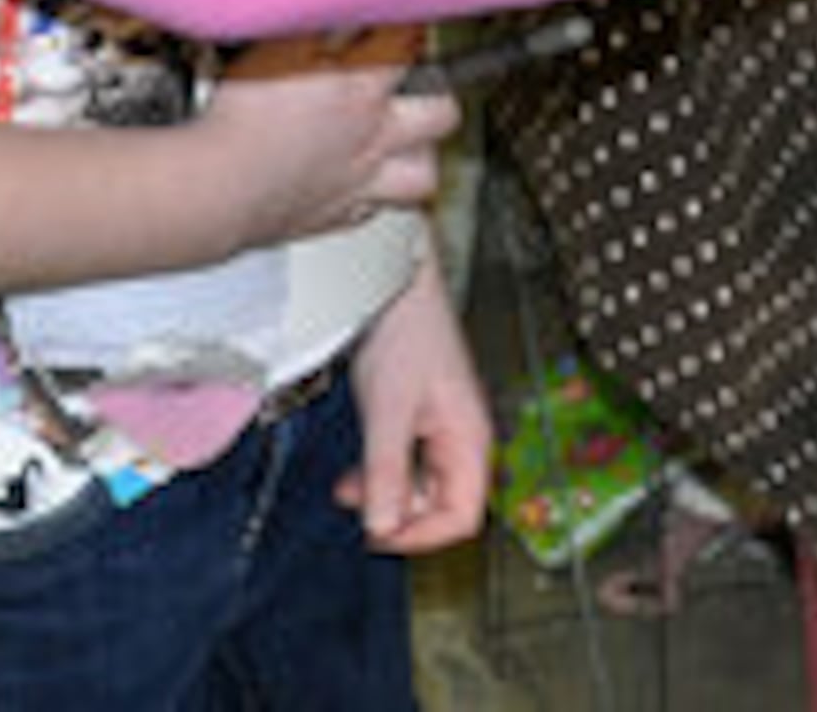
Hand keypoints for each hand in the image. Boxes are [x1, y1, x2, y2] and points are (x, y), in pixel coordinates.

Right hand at [195, 27, 457, 251]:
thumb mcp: (275, 47)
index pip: (407, 45)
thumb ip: (310, 21)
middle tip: (425, 82)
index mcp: (361, 90)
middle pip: (441, 114)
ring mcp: (360, 182)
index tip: (405, 14)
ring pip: (424, 174)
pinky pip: (373, 210)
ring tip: (408, 141)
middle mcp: (372, 137)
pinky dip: (374, 195)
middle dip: (438, 93)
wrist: (217, 191)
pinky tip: (359, 183)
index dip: (410, 24)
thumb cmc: (239, 123)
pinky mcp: (336, 216)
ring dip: (421, 155)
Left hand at [342, 265, 489, 552]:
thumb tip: (383, 526)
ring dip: (385, 495)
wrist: (394, 281)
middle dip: (400, 515)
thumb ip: (387, 471)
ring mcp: (440, 428)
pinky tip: (352, 473)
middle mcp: (462, 438)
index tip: (381, 535)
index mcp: (469, 440)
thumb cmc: (404, 333)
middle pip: (441, 505)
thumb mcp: (388, 409)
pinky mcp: (418, 417)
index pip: (463, 516)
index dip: (424, 536)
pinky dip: (379, 474)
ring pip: (419, 486)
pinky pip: (405, 463)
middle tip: (358, 515)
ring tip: (346, 491)